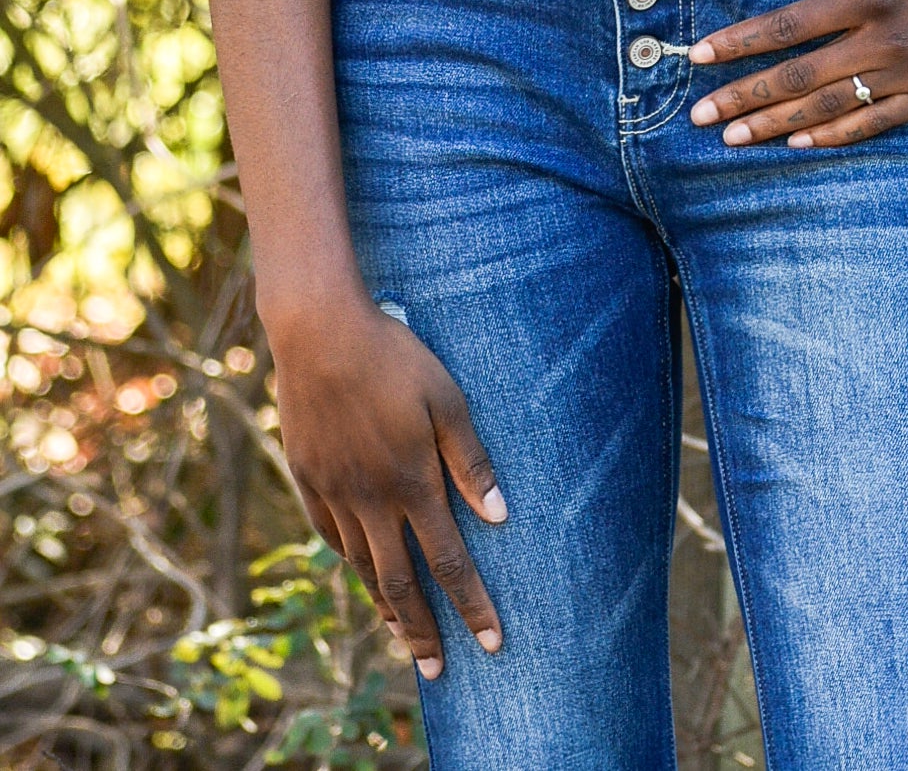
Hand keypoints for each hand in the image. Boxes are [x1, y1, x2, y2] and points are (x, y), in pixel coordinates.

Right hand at [267, 290, 505, 677]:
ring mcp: (334, 493)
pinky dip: (351, 563)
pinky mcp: (308, 478)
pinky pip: (331, 536)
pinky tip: (362, 574)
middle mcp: (371, 500)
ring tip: (404, 637)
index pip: (450, 562)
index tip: (493, 642)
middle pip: (401, 583)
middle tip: (438, 672)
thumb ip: (471, 461)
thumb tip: (499, 517)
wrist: (319, 334)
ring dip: (386, 607)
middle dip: (425, 633)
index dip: (473, 605)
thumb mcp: (446, 399)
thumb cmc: (394, 358)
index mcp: (412, 482)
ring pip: (363, 567)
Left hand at [687, 0, 907, 149]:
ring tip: (733, 139)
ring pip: (829, 108)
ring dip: (776, 126)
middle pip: (797, 76)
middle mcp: (886, 37)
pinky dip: (834, 135)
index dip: (740, 44)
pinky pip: (875, 122)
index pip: (790, 25)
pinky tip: (799, 144)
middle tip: (698, 116)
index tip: (699, 56)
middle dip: (742, 96)